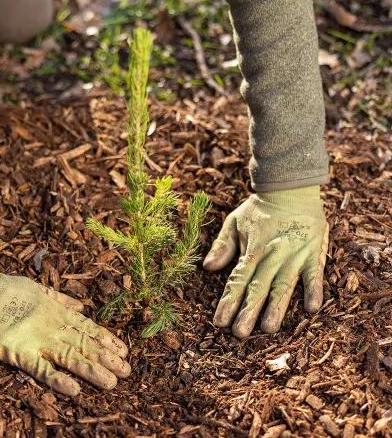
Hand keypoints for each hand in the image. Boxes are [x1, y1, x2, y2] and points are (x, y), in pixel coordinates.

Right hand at [0, 272, 129, 395]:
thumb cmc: (5, 289)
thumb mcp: (37, 288)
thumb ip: (59, 298)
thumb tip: (79, 306)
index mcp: (56, 311)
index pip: (88, 328)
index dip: (107, 340)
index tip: (124, 350)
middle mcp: (53, 326)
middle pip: (85, 344)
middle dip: (107, 358)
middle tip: (127, 372)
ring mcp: (38, 340)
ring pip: (71, 358)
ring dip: (92, 371)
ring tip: (112, 384)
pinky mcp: (20, 353)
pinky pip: (42, 370)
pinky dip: (59, 380)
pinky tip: (75, 390)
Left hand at [203, 186, 327, 337]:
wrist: (289, 188)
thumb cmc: (259, 209)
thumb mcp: (234, 222)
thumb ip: (222, 246)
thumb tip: (207, 267)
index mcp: (251, 249)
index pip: (237, 280)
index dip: (228, 301)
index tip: (219, 322)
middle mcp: (271, 255)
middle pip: (258, 287)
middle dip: (247, 311)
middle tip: (239, 334)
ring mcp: (294, 255)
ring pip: (283, 285)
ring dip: (276, 307)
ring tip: (268, 328)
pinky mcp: (314, 253)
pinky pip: (315, 274)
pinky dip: (314, 290)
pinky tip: (311, 308)